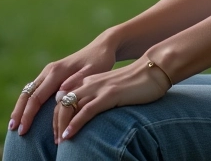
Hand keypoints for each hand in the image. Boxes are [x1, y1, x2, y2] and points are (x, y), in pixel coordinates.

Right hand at [8, 33, 117, 135]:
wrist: (102, 47)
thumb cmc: (100, 61)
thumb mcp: (93, 70)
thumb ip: (77, 81)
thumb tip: (60, 94)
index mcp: (57, 71)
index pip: (37, 96)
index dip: (28, 114)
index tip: (23, 129)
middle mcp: (49, 70)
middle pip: (28, 93)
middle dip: (19, 112)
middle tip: (13, 130)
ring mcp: (49, 71)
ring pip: (28, 91)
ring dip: (20, 107)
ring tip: (14, 125)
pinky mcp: (51, 74)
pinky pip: (34, 89)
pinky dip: (27, 102)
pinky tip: (25, 113)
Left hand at [53, 56, 169, 142]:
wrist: (156, 68)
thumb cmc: (138, 82)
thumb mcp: (114, 88)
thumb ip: (101, 96)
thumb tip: (92, 113)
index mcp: (90, 81)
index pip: (63, 98)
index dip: (57, 117)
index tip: (58, 133)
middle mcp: (91, 83)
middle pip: (61, 103)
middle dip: (54, 124)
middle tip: (56, 142)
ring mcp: (100, 88)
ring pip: (69, 106)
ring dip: (60, 127)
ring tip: (60, 143)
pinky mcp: (110, 94)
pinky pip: (86, 110)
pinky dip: (74, 124)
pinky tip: (69, 135)